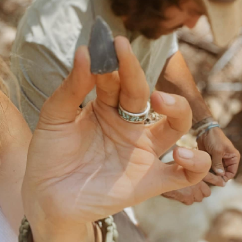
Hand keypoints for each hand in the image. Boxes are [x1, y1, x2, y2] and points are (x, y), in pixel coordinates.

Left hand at [22, 36, 210, 227]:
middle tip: (123, 54)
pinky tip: (182, 155)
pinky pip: (186, 173)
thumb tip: (84, 52)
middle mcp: (128, 126)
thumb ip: (71, 89)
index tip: (108, 43)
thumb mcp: (54, 118)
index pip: (116, 79)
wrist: (46, 197)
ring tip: (160, 100)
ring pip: (176, 125)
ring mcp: (141, 152)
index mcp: (106, 108)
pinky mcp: (150, 181)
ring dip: (178, 108)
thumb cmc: (49, 156)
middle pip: (143, 94)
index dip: (113, 62)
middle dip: (135, 72)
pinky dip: (196, 163)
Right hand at [161, 169, 223, 203]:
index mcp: (196, 172)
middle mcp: (197, 182)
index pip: (211, 177)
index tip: (222, 183)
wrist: (156, 179)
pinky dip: (185, 199)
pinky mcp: (186, 198)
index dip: (216, 180)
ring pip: (198, 197)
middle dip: (202, 190)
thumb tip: (191, 165)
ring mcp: (192, 191)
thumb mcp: (176, 163)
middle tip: (195, 188)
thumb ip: (185, 166)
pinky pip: (189, 201)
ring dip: (193, 195)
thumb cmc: (164, 168)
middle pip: (207, 191)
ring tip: (186, 191)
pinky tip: (179, 194)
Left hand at [197, 126, 239, 180]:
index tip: (216, 180)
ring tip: (203, 175)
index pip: (231, 173)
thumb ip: (218, 163)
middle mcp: (227, 161)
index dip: (224, 178)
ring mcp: (218, 161)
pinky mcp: (210, 160)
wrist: (204, 131)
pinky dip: (205, 171)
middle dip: (215, 177)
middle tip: (207, 178)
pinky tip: (200, 172)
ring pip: (215, 173)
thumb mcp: (217, 151)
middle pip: (222, 174)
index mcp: (233, 158)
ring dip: (209, 174)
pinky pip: (208, 169)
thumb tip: (220, 175)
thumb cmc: (214, 138)